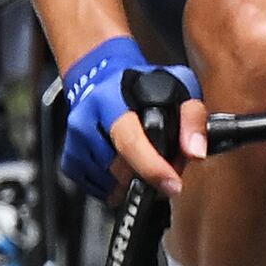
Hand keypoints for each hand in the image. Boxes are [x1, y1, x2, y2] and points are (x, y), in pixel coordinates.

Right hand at [57, 35, 194, 200]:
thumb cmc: (141, 83)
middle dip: (149, 173)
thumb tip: (195, 152)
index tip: (172, 185)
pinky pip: (97, 188)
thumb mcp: (178, 86)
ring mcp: (75, 142)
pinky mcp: (70, 160)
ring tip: (146, 159)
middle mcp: (86, 121)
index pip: (129, 141)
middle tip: (165, 163)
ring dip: (134, 180)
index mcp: (110, 101)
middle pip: (121, 168)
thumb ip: (192, 117)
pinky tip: (126, 167)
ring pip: (110, 182)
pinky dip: (116, 186)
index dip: (152, 167)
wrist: (100, 77)